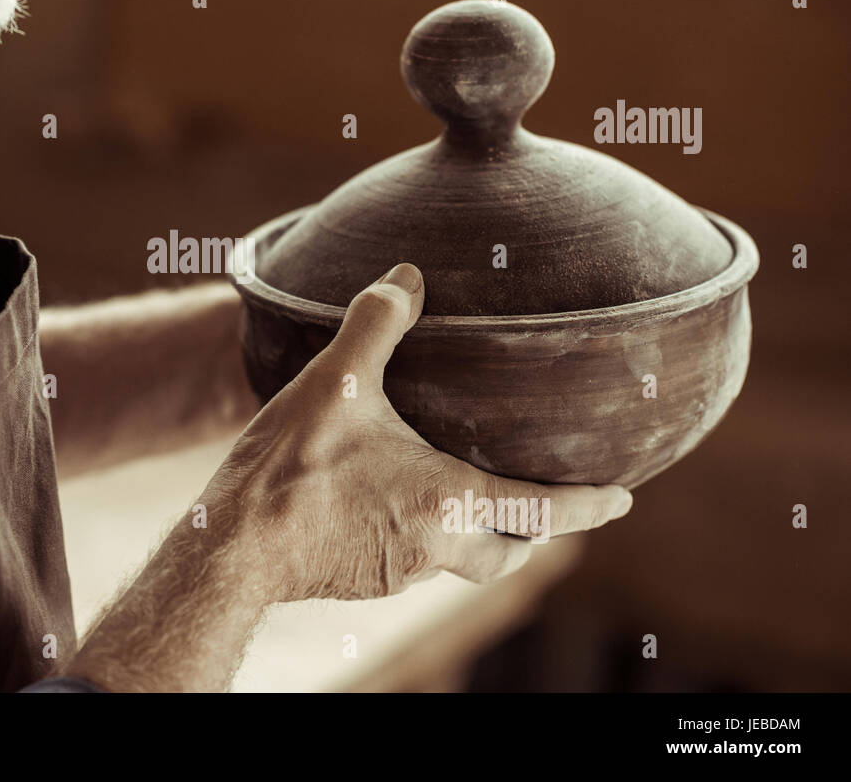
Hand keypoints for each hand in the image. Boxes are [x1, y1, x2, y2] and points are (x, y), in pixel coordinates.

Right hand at [206, 263, 632, 602]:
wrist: (234, 546)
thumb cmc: (289, 465)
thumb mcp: (335, 382)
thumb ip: (377, 323)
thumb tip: (409, 275)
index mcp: (446, 499)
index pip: (544, 511)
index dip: (589, 506)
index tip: (622, 500)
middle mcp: (435, 544)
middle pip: (509, 555)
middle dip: (533, 536)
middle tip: (543, 511)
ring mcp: (399, 570)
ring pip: (461, 565)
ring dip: (478, 540)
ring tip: (467, 503)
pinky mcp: (364, 581)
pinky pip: (412, 564)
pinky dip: (423, 540)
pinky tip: (392, 510)